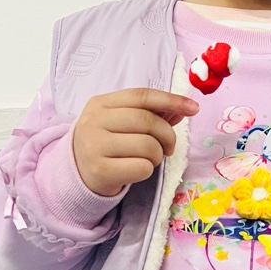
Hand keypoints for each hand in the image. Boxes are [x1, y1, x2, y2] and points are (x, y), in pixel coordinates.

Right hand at [72, 89, 198, 196]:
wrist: (77, 173)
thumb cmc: (106, 145)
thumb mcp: (122, 124)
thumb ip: (151, 114)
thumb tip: (184, 109)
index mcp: (100, 103)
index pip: (142, 96)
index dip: (171, 100)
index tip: (194, 109)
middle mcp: (94, 121)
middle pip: (147, 121)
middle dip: (167, 136)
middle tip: (168, 148)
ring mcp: (94, 146)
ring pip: (148, 146)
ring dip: (157, 156)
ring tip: (148, 160)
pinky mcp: (100, 170)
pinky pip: (142, 168)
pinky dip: (147, 171)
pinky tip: (136, 171)